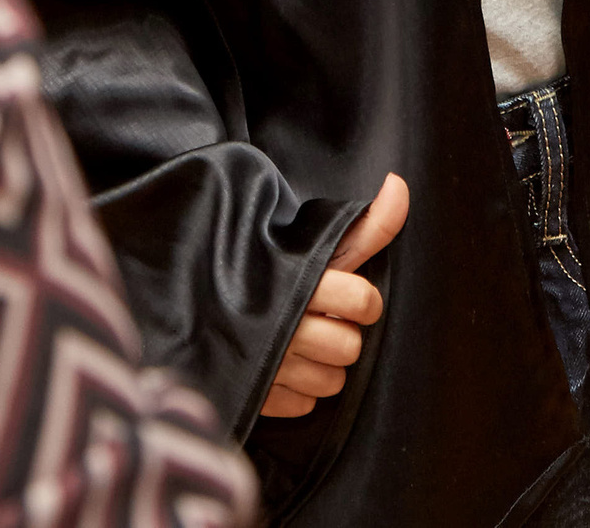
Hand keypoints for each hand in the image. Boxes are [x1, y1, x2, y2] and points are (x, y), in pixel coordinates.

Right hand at [261, 173, 407, 418]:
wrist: (189, 293)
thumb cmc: (267, 267)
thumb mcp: (316, 244)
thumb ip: (366, 224)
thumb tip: (400, 183)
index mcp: (302, 281)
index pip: (364, 302)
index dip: (364, 301)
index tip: (349, 296)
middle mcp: (285, 325)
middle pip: (350, 347)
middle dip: (342, 336)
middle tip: (321, 323)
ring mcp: (267, 363)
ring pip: (330, 382)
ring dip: (323, 367)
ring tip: (302, 345)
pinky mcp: (251, 394)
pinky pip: (302, 406)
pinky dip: (298, 391)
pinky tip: (285, 368)